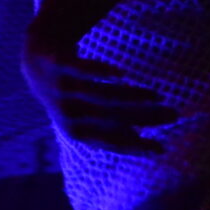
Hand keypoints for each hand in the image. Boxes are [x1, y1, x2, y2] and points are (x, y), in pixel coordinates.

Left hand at [22, 43, 176, 151]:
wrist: (35, 60)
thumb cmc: (69, 93)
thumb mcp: (85, 114)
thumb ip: (109, 126)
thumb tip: (142, 143)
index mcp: (75, 130)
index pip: (109, 142)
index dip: (135, 147)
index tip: (162, 148)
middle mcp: (67, 112)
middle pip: (111, 117)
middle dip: (144, 118)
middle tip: (173, 115)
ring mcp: (61, 87)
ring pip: (100, 95)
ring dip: (130, 97)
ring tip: (157, 96)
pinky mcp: (58, 64)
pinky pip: (79, 69)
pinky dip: (99, 71)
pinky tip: (121, 73)